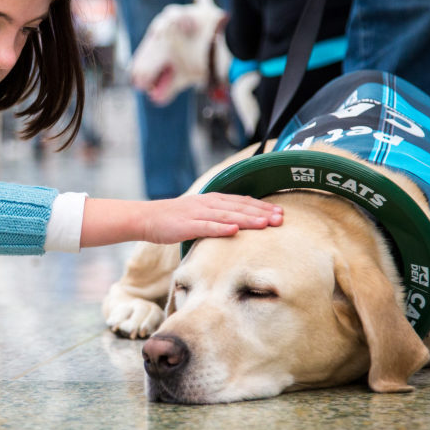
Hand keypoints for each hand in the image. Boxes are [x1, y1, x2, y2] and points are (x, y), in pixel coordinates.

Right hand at [138, 193, 282, 244]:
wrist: (147, 218)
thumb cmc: (175, 219)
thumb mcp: (200, 213)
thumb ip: (219, 216)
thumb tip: (239, 224)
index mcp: (213, 200)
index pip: (242, 202)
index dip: (262, 207)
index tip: (281, 212)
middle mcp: (208, 204)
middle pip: (239, 207)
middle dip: (262, 213)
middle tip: (281, 218)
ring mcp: (197, 214)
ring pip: (227, 215)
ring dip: (247, 219)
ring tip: (265, 223)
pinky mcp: (186, 225)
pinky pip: (206, 227)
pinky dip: (221, 228)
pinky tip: (234, 230)